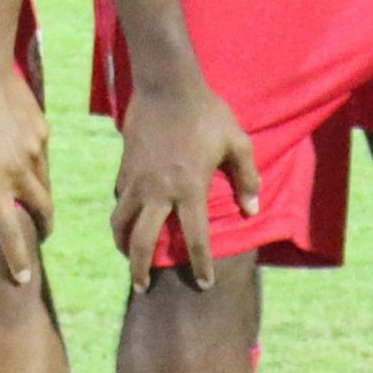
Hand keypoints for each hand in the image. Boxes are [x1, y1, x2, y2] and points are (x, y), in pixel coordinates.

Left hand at [0, 50, 52, 287]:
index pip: (10, 231)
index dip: (18, 258)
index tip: (25, 278)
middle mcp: (21, 171)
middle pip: (43, 210)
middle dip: (43, 227)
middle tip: (39, 234)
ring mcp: (35, 150)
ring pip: (46, 183)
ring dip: (42, 197)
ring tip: (32, 200)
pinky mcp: (42, 130)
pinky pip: (43, 156)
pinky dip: (37, 166)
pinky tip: (23, 158)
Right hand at [107, 69, 257, 292]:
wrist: (166, 85)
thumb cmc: (207, 113)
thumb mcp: (237, 143)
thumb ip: (247, 178)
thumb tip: (252, 209)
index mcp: (190, 189)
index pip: (194, 239)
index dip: (200, 265)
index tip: (204, 283)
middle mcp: (159, 191)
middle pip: (142, 241)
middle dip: (141, 269)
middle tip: (143, 287)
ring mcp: (137, 180)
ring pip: (121, 223)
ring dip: (122, 245)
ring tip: (127, 257)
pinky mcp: (124, 168)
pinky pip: (120, 200)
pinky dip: (123, 215)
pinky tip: (128, 220)